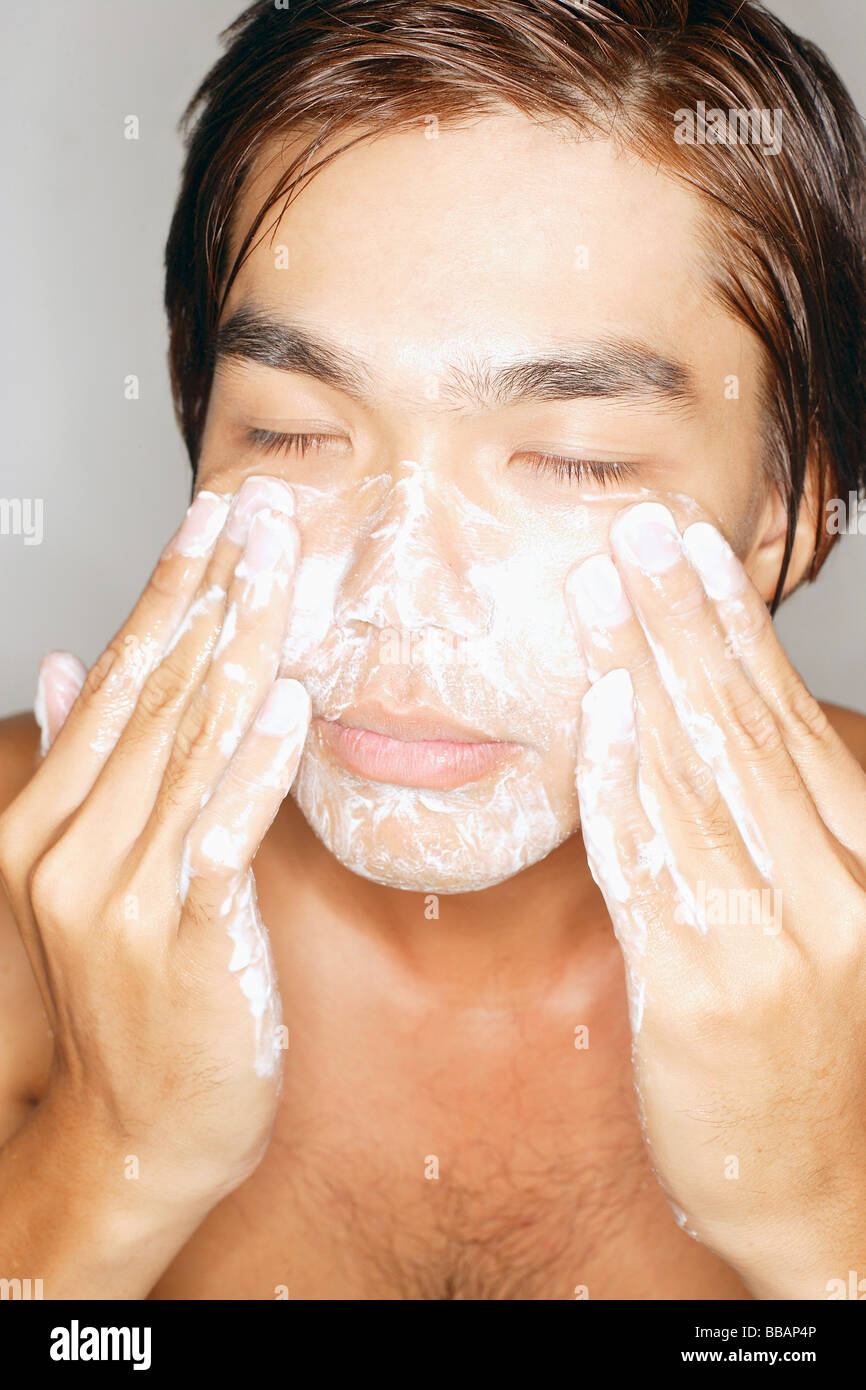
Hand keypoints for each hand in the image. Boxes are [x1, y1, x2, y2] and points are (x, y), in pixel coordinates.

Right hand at [0, 476, 309, 1210]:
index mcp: (50, 820)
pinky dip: (254, 766)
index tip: (214, 515)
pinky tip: (287, 701)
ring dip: (241, 647)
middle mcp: (73, 847)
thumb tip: (64, 662)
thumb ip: (81, 765)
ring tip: (278, 562)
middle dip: (214, 590)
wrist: (139, 1133)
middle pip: (157, 695)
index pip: (120, 680)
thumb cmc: (135, 1001)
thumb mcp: (89, 876)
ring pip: (190, 747)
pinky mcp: (183, 943)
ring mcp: (123, 896)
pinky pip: (223, 837)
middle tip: (259, 504)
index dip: (171, 590)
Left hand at [565, 501, 865, 1298]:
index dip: (735, 627)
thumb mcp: (809, 919)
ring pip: (698, 778)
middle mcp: (832, 884)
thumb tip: (698, 722)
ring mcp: (775, 936)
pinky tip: (598, 710)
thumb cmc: (799, 1041)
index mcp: (861, 856)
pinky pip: (654, 863)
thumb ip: (764, 825)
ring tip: (599, 593)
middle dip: (683, 621)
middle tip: (638, 533)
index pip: (788, 718)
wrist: (811, 1186)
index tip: (694, 548)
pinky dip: (622, 780)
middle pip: (743, 727)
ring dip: (643, 673)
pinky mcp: (705, 988)